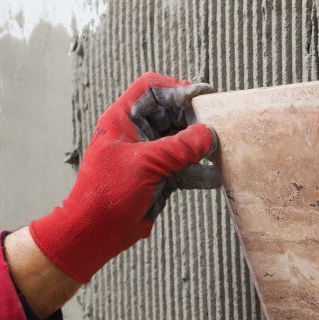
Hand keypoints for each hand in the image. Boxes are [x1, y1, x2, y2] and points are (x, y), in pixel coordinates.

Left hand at [30, 72, 219, 283]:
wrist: (97, 231)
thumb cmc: (109, 192)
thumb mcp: (146, 164)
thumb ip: (180, 147)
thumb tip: (209, 134)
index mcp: (123, 120)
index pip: (151, 89)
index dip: (177, 89)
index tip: (203, 97)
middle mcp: (137, 133)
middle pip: (172, 113)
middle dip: (195, 119)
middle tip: (217, 127)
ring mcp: (149, 155)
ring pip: (181, 141)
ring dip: (200, 146)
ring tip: (221, 151)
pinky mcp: (159, 176)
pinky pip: (184, 166)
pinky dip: (200, 170)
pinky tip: (215, 176)